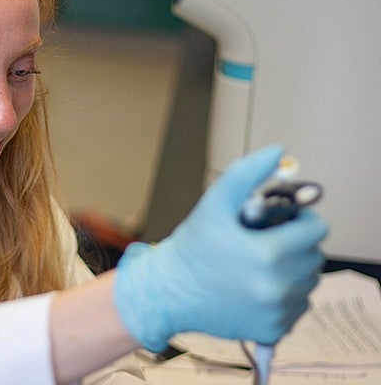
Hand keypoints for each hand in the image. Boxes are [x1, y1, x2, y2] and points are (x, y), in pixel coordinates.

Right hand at [114, 146, 327, 351]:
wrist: (168, 292)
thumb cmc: (190, 249)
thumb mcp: (214, 203)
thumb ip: (246, 174)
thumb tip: (278, 153)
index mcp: (267, 255)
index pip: (315, 229)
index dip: (298, 219)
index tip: (279, 222)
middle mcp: (277, 288)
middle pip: (314, 255)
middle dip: (294, 244)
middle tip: (264, 241)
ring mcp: (277, 312)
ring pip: (308, 281)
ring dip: (292, 269)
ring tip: (260, 264)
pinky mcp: (273, 329)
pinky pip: (298, 306)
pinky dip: (285, 296)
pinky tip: (257, 286)